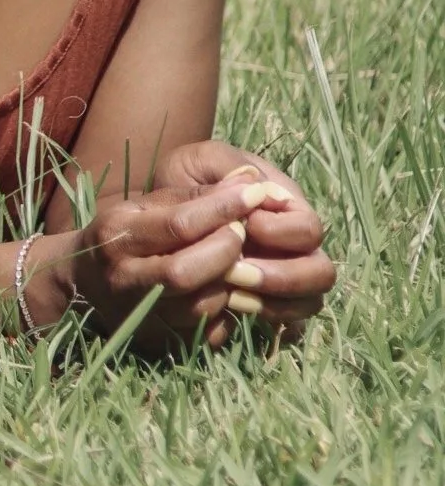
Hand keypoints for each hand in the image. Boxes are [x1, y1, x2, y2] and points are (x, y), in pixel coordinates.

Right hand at [47, 171, 328, 349]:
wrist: (83, 281)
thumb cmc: (123, 233)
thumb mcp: (145, 205)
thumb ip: (195, 195)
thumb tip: (247, 180)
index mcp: (117, 235)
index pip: (179, 224)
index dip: (223, 208)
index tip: (255, 192)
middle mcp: (123, 279)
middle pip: (187, 271)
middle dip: (226, 248)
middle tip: (242, 230)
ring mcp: (137, 316)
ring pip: (200, 306)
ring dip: (229, 281)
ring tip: (235, 260)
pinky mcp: (155, 342)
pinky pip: (205, 333)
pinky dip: (224, 311)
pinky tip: (223, 290)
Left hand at [152, 139, 336, 343]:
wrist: (165, 208)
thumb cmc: (187, 177)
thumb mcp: (200, 160)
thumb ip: (226, 167)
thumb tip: (253, 185)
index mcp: (287, 205)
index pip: (310, 228)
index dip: (282, 232)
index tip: (247, 225)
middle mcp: (294, 243)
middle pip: (321, 272)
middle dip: (283, 277)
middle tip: (238, 272)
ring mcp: (284, 273)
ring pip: (308, 303)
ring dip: (273, 303)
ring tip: (232, 294)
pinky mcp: (267, 299)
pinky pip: (287, 325)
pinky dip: (266, 321)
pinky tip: (232, 309)